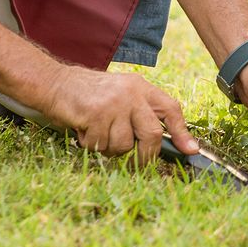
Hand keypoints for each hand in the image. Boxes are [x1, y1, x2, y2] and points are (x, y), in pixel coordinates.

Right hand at [41, 66, 198, 163]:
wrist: (56, 83)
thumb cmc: (90, 96)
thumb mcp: (121, 96)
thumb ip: (142, 114)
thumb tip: (167, 142)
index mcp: (141, 87)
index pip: (170, 109)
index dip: (182, 132)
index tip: (190, 151)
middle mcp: (131, 93)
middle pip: (152, 134)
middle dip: (144, 156)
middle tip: (135, 163)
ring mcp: (114, 103)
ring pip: (123, 145)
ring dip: (109, 149)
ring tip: (98, 133)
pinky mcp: (96, 113)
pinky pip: (100, 145)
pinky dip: (91, 144)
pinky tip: (84, 129)